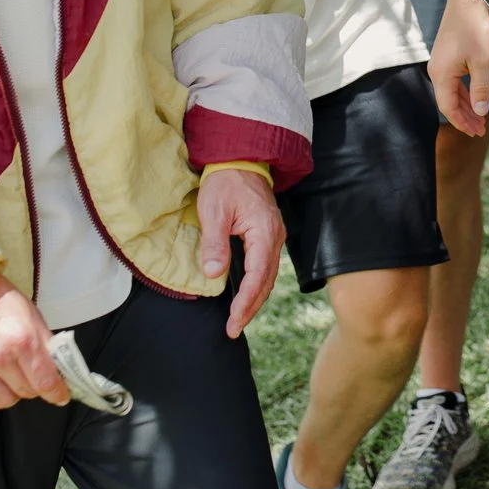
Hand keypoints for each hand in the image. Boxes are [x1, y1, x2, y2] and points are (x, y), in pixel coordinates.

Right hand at [0, 272, 65, 414]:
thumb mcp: (31, 316)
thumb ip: (45, 346)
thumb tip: (59, 375)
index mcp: (23, 340)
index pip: (46, 382)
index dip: (56, 393)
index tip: (59, 396)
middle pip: (24, 393)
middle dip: (28, 386)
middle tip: (22, 373)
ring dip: (5, 394)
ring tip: (0, 377)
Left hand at [198, 166, 284, 336]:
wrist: (241, 159)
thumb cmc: (225, 182)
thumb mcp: (214, 210)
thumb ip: (215, 243)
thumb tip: (212, 274)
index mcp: (264, 232)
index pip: (257, 277)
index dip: (245, 303)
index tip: (232, 322)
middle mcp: (275, 237)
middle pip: (266, 282)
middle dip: (250, 308)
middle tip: (233, 329)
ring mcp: (275, 237)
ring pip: (269, 277)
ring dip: (255, 299)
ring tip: (238, 319)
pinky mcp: (269, 236)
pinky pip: (266, 267)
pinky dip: (257, 285)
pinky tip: (246, 296)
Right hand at [427, 0, 488, 136]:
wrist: (467, 0)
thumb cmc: (472, 26)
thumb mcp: (481, 61)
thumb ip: (480, 89)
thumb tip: (480, 112)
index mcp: (441, 73)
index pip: (448, 107)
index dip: (462, 122)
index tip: (475, 131)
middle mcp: (438, 69)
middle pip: (449, 101)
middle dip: (465, 116)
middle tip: (479, 128)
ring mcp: (442, 62)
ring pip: (452, 91)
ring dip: (466, 104)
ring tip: (478, 116)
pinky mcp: (448, 55)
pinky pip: (454, 81)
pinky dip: (465, 91)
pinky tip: (474, 96)